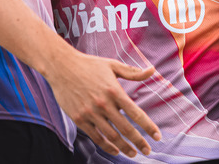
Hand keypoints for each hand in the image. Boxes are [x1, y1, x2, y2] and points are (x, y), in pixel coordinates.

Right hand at [44, 47, 160, 157]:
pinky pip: (96, 137)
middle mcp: (103, 104)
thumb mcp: (112, 65)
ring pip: (112, 136)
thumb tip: (153, 70)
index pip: (136, 113)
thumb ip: (133, 72)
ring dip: (124, 147)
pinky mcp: (79, 119)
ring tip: (133, 153)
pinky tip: (115, 150)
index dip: (148, 127)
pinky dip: (107, 146)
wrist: (61, 66)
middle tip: (147, 150)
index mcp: (114, 91)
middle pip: (126, 129)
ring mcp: (90, 113)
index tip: (157, 136)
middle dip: (139, 142)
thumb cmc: (89, 64)